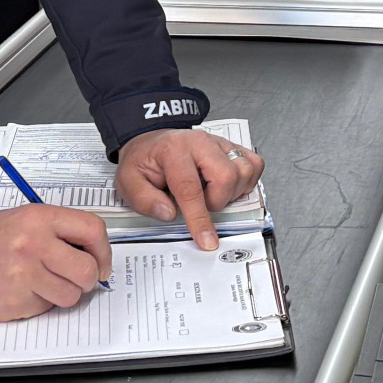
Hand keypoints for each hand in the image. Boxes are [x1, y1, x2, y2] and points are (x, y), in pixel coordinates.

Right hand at [0, 205, 111, 320]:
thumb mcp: (23, 219)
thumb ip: (58, 232)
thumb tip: (93, 254)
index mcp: (38, 218)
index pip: (92, 230)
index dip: (103, 251)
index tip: (101, 262)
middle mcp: (34, 245)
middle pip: (87, 271)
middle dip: (87, 279)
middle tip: (76, 278)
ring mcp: (24, 276)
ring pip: (70, 296)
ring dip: (62, 294)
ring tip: (40, 282)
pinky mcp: (16, 302)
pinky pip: (45, 308)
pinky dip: (38, 303)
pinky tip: (20, 290)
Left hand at [114, 128, 261, 251]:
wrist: (152, 141)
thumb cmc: (145, 162)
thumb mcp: (128, 181)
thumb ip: (144, 200)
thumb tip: (169, 213)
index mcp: (173, 151)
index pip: (190, 188)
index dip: (199, 218)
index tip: (206, 240)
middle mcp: (200, 142)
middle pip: (226, 176)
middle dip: (217, 201)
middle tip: (201, 203)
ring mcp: (219, 142)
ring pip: (244, 170)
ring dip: (231, 192)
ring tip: (212, 193)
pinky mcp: (232, 146)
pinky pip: (254, 164)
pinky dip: (246, 181)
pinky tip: (228, 186)